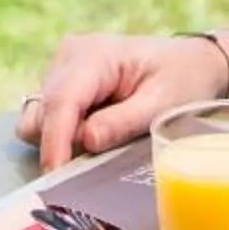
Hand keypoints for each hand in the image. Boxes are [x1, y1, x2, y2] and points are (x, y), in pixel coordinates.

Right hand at [17, 32, 228, 168]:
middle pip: (42, 111)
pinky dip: (64, 134)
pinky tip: (96, 130)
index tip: (56, 175)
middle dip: (59, 143)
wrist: (189, 61)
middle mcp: (69, 56)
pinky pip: (47, 117)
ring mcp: (61, 68)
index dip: (55, 140)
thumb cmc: (181, 78)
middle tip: (98, 159)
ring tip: (105, 139)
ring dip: (61, 139)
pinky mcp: (60, 82)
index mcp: (94, 54)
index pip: (62, 100)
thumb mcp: (162, 103)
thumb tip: (86, 141)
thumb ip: (123, 122)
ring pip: (39, 116)